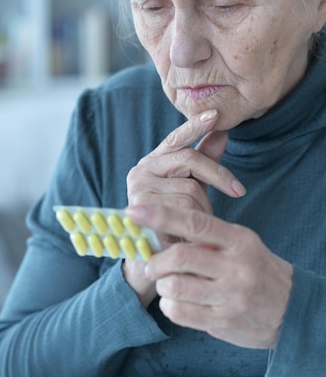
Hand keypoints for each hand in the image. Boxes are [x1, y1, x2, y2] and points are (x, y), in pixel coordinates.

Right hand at [126, 108, 244, 223]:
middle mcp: (141, 169)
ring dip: (204, 207)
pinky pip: (182, 205)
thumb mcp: (193, 189)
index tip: (215, 115)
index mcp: (154, 162)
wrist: (155, 261)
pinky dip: (194, 218)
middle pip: (189, 158)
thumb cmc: (177, 223)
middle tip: (238, 191)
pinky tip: (189, 231)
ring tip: (198, 224)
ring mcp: (138, 187)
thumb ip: (205, 162)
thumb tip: (222, 132)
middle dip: (218, 175)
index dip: (195, 126)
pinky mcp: (140, 206)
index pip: (176, 138)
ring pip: (190, 186)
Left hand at [126, 203, 292, 348]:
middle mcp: (236, 267)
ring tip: (167, 283)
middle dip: (155, 260)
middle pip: (180, 257)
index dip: (162, 215)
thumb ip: (208, 236)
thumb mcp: (241, 243)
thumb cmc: (256, 268)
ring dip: (162, 284)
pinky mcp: (222, 321)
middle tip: (150, 264)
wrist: (291, 308)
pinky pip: (179, 312)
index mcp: (239, 241)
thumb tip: (160, 225)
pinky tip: (176, 301)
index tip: (135, 211)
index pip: (196, 223)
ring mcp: (230, 297)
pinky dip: (168, 305)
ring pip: (175, 286)